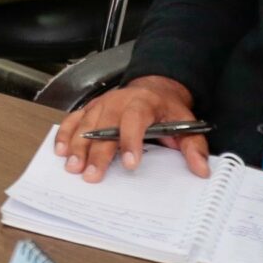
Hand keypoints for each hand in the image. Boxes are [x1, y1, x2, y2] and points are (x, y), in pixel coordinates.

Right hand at [54, 75, 210, 181]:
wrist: (155, 88)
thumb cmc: (167, 110)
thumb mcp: (187, 124)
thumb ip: (194, 146)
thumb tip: (201, 169)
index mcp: (143, 103)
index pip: (135, 120)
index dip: (130, 141)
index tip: (129, 164)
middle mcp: (118, 101)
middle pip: (104, 126)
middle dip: (97, 152)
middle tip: (91, 175)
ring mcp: (101, 104)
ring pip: (85, 124)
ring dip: (77, 146)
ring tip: (72, 167)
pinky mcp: (91, 108)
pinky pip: (74, 120)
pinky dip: (65, 134)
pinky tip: (61, 150)